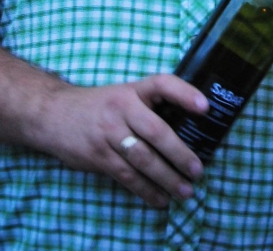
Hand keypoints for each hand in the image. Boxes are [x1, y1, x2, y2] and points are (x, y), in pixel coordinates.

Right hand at [35, 75, 208, 206]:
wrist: (54, 114)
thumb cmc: (101, 104)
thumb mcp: (125, 93)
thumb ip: (151, 104)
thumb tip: (191, 122)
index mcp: (133, 89)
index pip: (163, 84)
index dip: (185, 94)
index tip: (206, 107)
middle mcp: (122, 108)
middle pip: (156, 132)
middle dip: (180, 153)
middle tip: (198, 170)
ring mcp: (109, 134)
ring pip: (143, 159)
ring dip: (167, 178)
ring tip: (186, 191)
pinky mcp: (99, 156)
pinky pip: (127, 176)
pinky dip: (146, 190)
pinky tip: (160, 199)